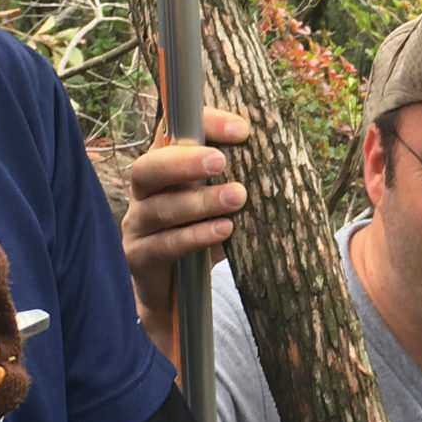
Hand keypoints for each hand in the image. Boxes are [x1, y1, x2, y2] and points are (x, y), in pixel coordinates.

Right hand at [122, 109, 251, 340]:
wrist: (175, 296)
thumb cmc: (203, 237)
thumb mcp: (220, 204)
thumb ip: (236, 180)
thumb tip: (284, 160)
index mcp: (162, 168)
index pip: (172, 133)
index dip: (203, 124)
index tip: (242, 129)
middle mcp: (143, 193)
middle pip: (149, 167)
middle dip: (185, 161)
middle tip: (222, 161)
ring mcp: (137, 226)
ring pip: (160, 207)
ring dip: (200, 201)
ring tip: (236, 197)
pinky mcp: (140, 258)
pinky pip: (165, 245)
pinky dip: (196, 236)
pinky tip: (224, 230)